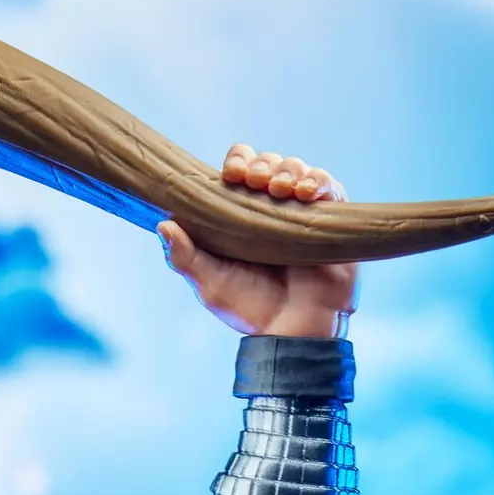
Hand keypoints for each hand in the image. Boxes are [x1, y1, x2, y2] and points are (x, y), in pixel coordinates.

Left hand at [159, 143, 355, 337]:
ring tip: (280, 189)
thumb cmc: (251, 310)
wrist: (291, 332)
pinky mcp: (331, 220)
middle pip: (270, 162)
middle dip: (262, 164)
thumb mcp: (211, 284)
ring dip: (288, 169)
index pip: (242, 169)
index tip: (231, 174)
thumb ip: (185, 257)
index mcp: (244, 214)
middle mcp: (274, 208)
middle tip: (255, 181)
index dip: (237, 162)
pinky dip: (317, 180)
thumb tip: (163, 224)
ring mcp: (303, 213)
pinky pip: (329, 186)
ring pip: (298, 169)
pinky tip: (305, 192)